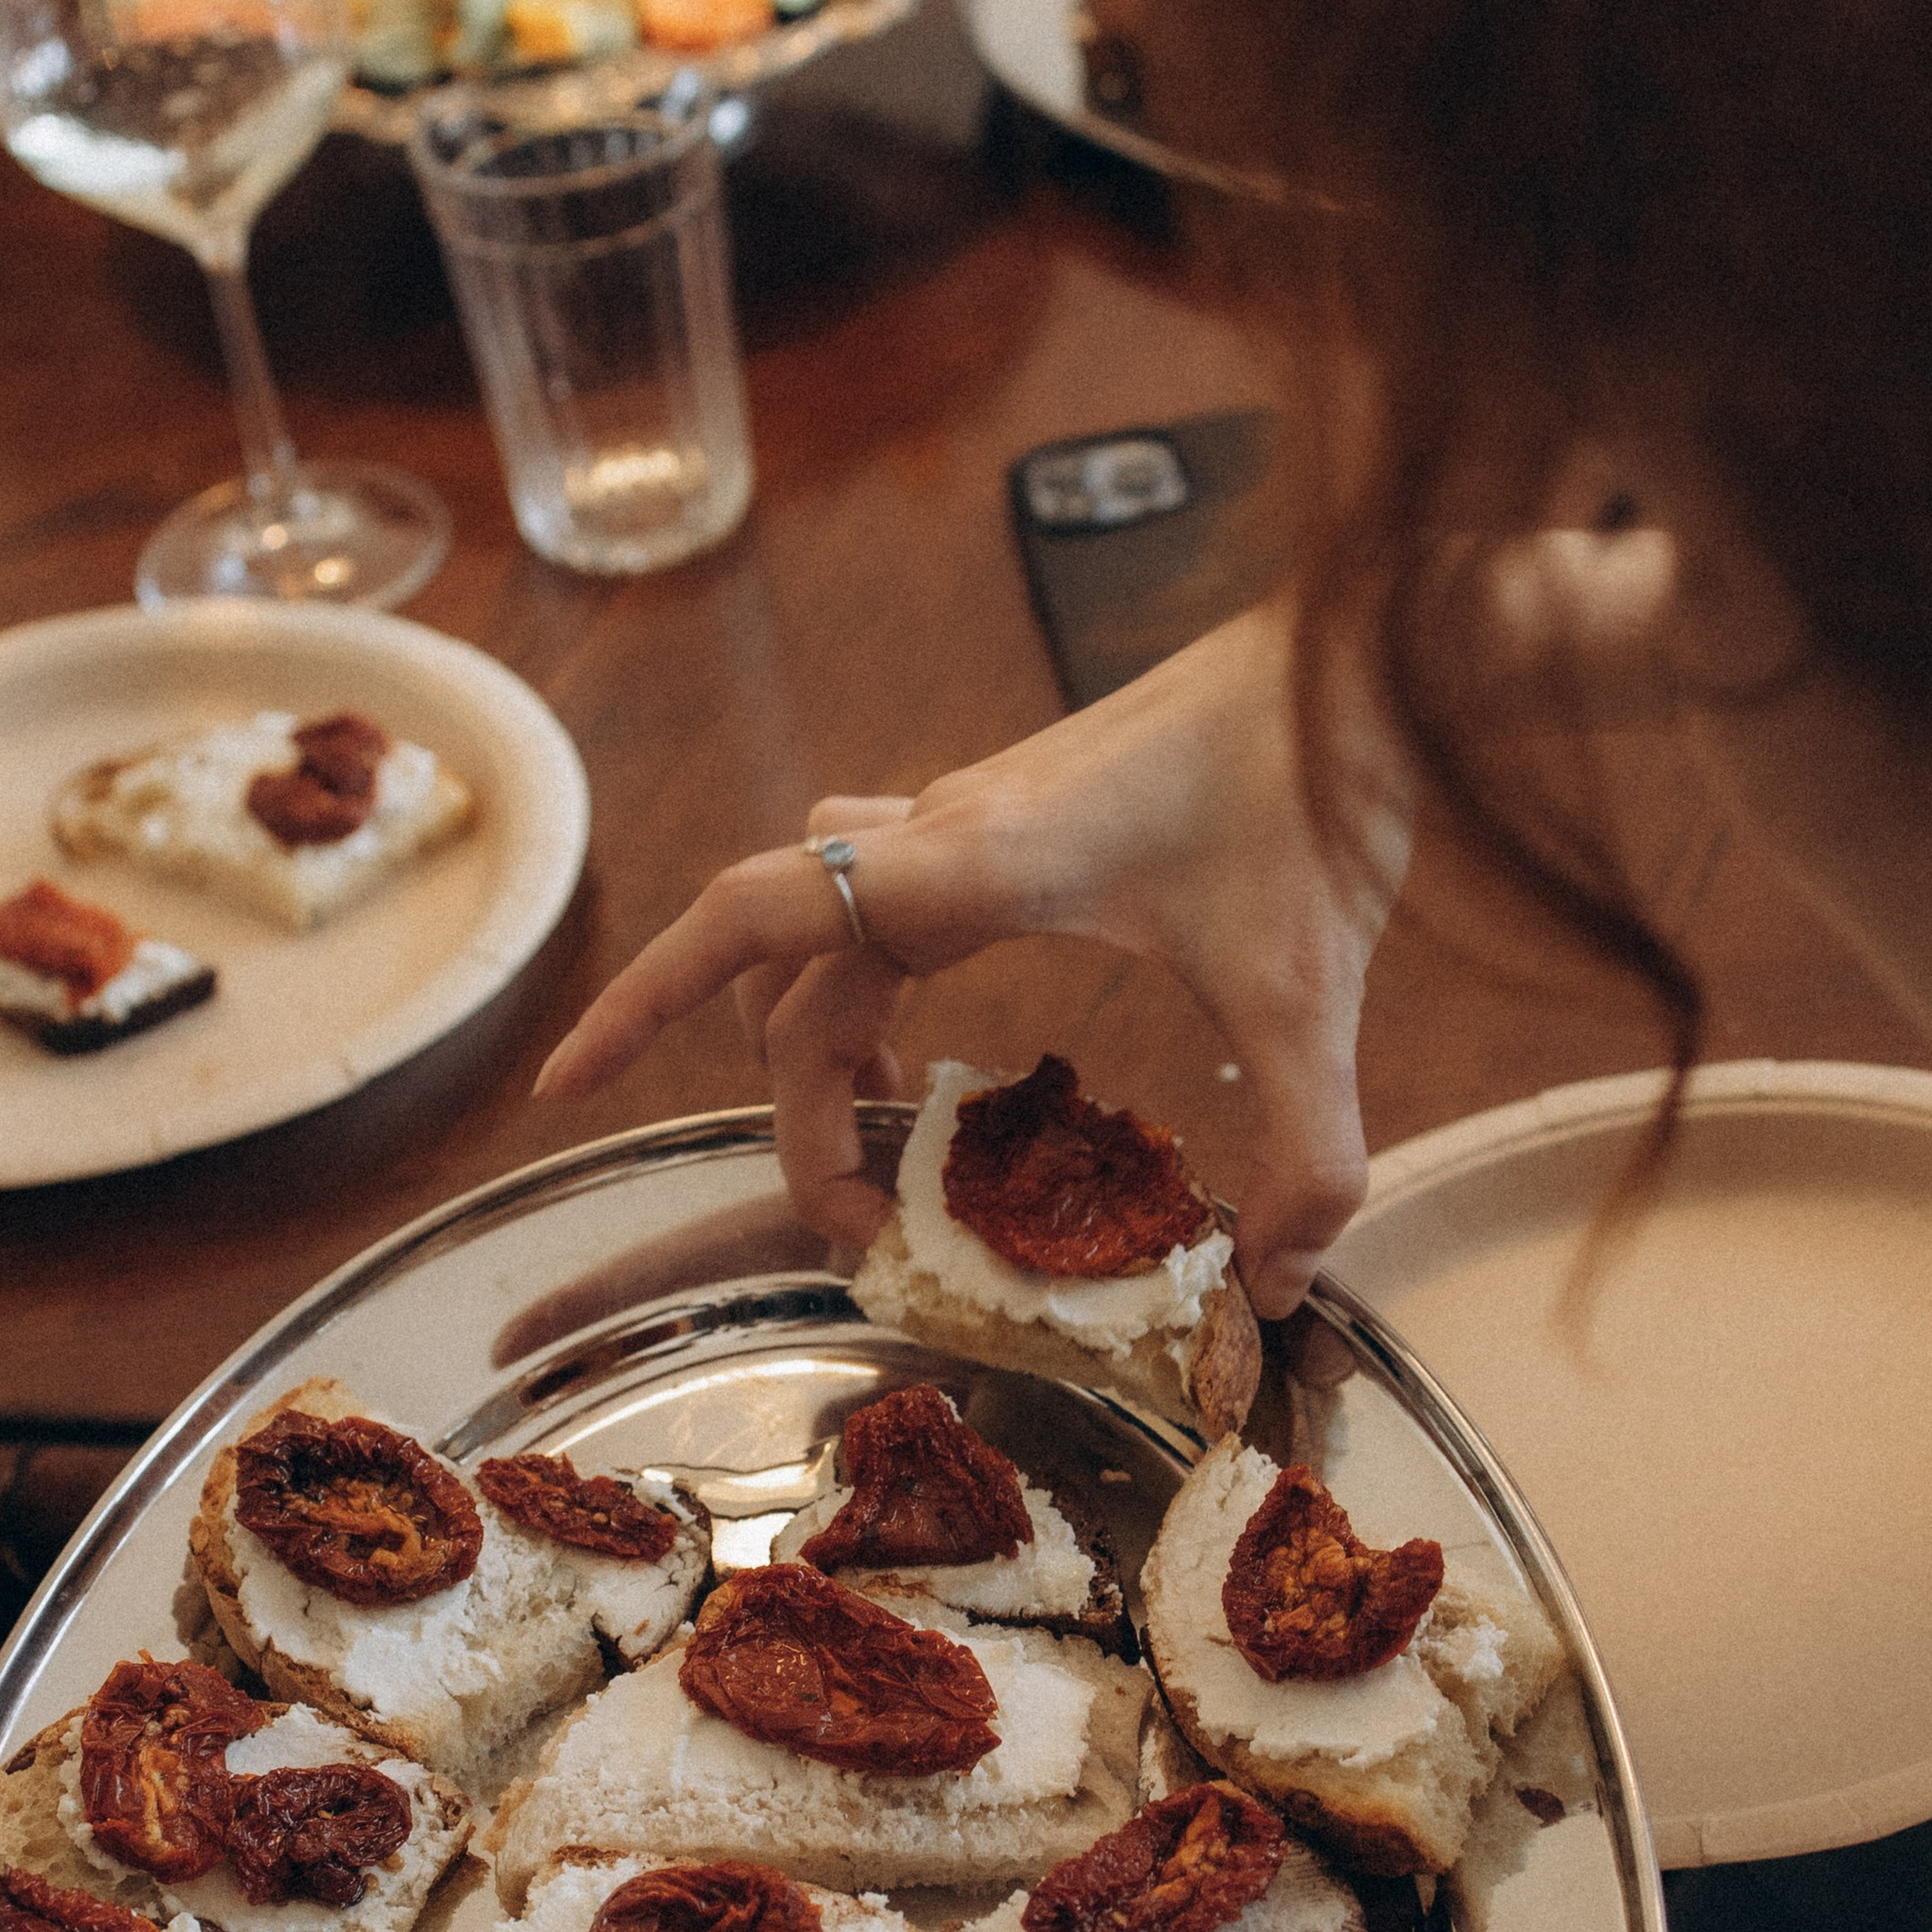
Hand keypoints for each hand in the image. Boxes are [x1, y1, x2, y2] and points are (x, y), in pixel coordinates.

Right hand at [532, 603, 1415, 1317]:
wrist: (1365, 646)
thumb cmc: (1321, 784)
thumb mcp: (1316, 997)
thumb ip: (1308, 1156)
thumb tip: (1282, 1285)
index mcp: (969, 865)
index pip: (750, 926)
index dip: (642, 1004)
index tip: (566, 1084)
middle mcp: (944, 830)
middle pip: (791, 972)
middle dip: (791, 1107)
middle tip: (851, 1227)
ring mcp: (977, 815)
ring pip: (826, 922)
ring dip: (816, 1028)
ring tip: (867, 1139)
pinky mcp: (1022, 814)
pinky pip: (888, 897)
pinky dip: (872, 977)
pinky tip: (925, 1045)